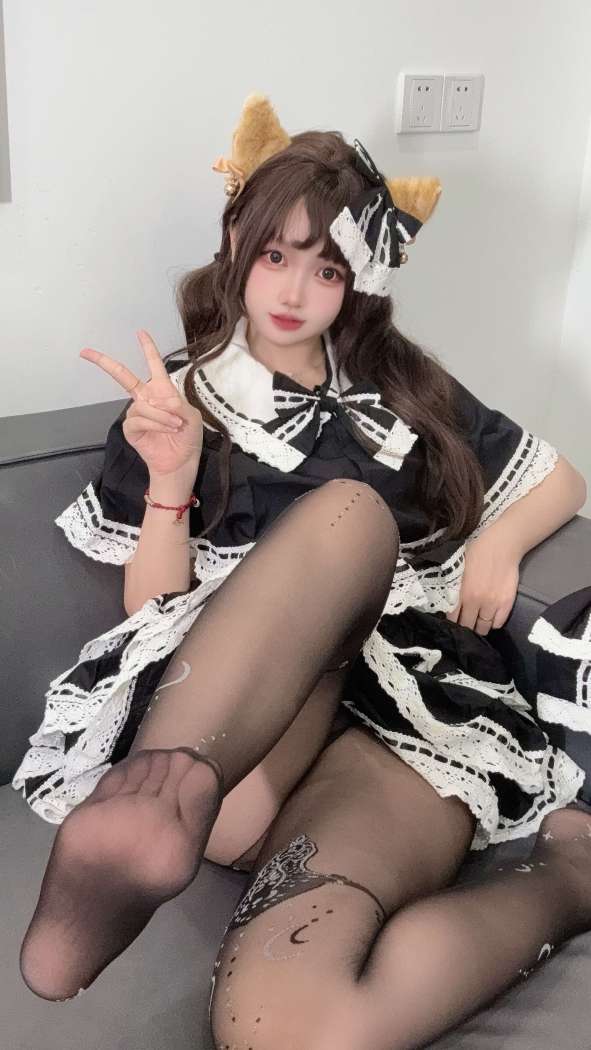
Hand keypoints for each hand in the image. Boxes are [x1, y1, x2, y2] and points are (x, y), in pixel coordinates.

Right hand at [80, 330, 202, 476]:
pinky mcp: (131, 429)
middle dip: (104, 363)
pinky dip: (156, 424)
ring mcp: (137, 414)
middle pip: (122, 376)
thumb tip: (163, 402)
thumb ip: (178, 404)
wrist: (180, 462)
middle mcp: (146, 399)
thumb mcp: (191, 415)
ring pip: (142, 406)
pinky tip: (167, 429)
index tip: (140, 332)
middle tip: (86, 352)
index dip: (148, 348)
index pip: (154, 365)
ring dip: (161, 416)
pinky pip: (138, 420)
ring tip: (175, 425)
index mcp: (161, 391)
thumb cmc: (187, 437)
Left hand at [445, 532, 519, 635]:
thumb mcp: (458, 571)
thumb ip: (454, 588)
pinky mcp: (506, 603)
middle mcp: (476, 601)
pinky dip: (493, 623)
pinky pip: (498, 623)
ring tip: (477, 623)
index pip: (453, 618)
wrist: (500, 546)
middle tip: (465, 623)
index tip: (453, 622)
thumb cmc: (476, 553)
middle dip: (465, 626)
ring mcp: (492, 604)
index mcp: (461, 593)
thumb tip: (448, 602)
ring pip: (483, 627)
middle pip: (467, 626)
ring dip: (479, 627)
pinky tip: (490, 617)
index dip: (452, 622)